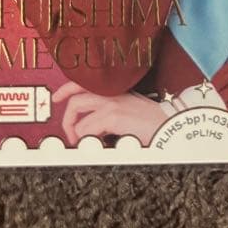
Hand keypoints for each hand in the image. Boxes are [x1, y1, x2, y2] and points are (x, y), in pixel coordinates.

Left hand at [52, 80, 167, 145]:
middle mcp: (112, 93)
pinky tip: (97, 145)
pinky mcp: (114, 115)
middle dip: (67, 118)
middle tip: (70, 135)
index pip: (85, 82)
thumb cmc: (154, 125)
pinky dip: (87, 139)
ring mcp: (112, 102)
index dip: (66, 88)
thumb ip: (112, 116)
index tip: (57, 97)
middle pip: (75, 97)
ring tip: (82, 143)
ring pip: (78, 111)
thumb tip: (93, 130)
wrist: (171, 128)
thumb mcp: (130, 114)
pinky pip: (87, 128)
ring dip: (75, 132)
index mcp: (116, 91)